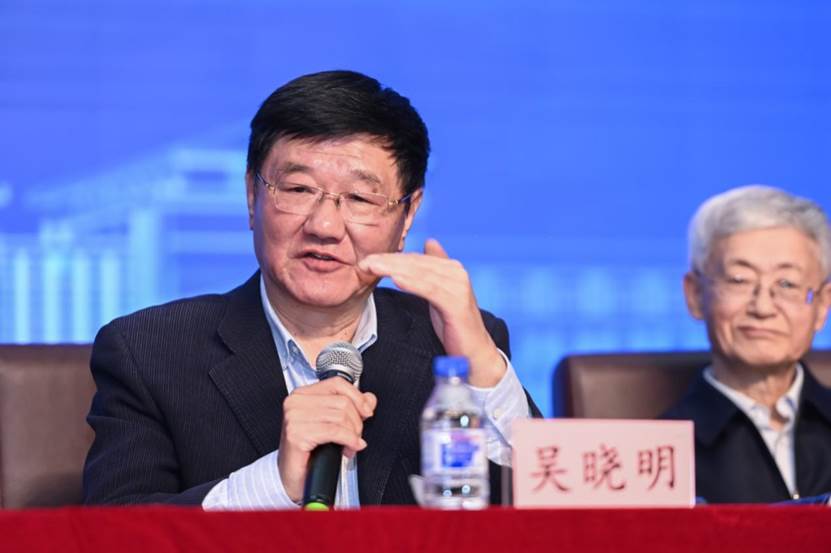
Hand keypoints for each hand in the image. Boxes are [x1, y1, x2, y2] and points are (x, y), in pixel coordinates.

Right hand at [278, 378, 376, 502]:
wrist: (291, 478)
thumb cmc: (309, 452)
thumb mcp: (332, 424)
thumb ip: (351, 407)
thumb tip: (369, 398)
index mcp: (302, 395)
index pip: (337, 384)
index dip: (357, 397)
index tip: (366, 412)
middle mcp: (296, 402)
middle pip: (342, 402)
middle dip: (356, 422)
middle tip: (355, 437)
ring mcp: (294, 417)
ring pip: (340, 417)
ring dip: (353, 435)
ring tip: (350, 446)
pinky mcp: (297, 434)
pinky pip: (334, 432)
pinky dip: (349, 441)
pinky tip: (351, 448)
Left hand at [358, 238, 506, 386]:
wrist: (475, 351)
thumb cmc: (455, 324)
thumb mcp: (442, 293)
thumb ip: (435, 270)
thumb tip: (429, 242)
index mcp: (450, 268)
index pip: (415, 259)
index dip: (391, 258)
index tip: (368, 260)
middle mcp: (456, 272)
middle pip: (415, 263)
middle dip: (388, 261)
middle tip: (364, 262)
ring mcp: (458, 286)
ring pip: (419, 274)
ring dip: (394, 269)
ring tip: (372, 267)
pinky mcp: (456, 303)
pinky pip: (430, 290)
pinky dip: (412, 283)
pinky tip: (396, 279)